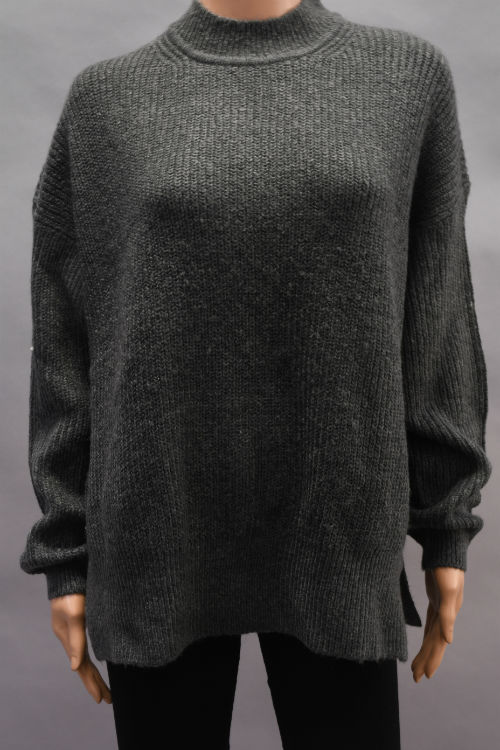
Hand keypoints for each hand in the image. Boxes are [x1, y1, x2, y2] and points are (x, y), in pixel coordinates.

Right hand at [50, 593, 111, 703]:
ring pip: (86, 658)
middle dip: (95, 683)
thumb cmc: (72, 592)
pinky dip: (96, 658)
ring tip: (106, 688)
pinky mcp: (81, 621)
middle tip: (108, 699)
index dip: (91, 683)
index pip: (81, 667)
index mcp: (68, 637)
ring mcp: (75, 629)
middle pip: (83, 666)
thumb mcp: (75, 615)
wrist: (70, 571)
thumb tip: (74, 667)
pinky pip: (89, 646)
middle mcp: (71, 636)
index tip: (101, 699)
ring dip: (95, 673)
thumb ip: (76, 640)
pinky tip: (103, 660)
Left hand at [410, 566, 463, 681]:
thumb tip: (448, 641)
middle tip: (416, 678)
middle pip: (434, 642)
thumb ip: (448, 616)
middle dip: (426, 660)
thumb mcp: (448, 591)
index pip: (438, 642)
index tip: (424, 676)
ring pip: (432, 634)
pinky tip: (425, 641)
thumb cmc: (447, 568)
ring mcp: (441, 606)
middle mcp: (446, 614)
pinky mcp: (435, 598)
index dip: (432, 659)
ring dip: (425, 650)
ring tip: (416, 666)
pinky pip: (431, 622)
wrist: (445, 549)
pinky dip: (427, 634)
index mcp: (448, 615)